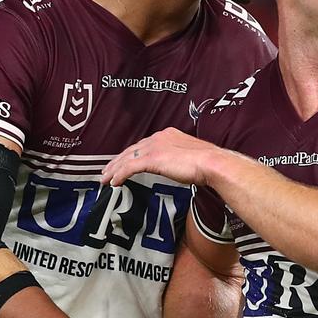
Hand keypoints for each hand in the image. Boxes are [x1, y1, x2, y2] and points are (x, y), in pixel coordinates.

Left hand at [101, 128, 220, 186]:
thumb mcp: (192, 156)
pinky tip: (114, 182)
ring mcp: (154, 147)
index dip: (132, 154)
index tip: (125, 162)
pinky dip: (120, 175)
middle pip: (131, 150)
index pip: (144, 145)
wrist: (212, 162)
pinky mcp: (152, 159)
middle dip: (117, 161)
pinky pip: (129, 168)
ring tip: (105, 179)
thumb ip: (180, 158)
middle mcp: (158, 138)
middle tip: (107, 171)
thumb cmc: (208, 162)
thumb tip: (180, 166)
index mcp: (168, 135)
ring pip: (127, 158)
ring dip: (114, 169)